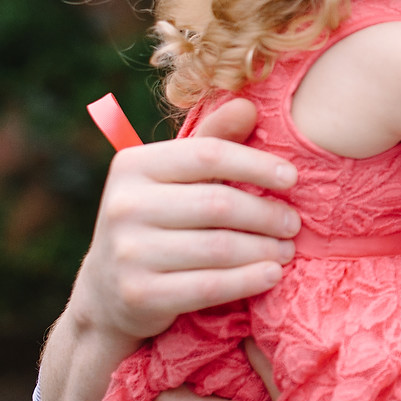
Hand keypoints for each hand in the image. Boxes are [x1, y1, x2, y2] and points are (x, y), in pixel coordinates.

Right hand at [72, 97, 299, 344]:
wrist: (107, 289)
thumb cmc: (158, 219)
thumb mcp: (176, 176)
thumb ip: (212, 140)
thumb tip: (249, 106)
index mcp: (133, 165)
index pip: (208, 154)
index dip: (257, 164)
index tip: (292, 178)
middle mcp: (124, 205)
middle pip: (219, 204)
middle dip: (267, 214)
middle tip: (293, 224)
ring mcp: (128, 252)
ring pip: (219, 248)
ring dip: (265, 249)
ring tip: (287, 250)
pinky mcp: (139, 294)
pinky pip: (210, 286)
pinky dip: (249, 280)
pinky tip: (273, 274)